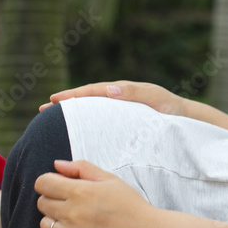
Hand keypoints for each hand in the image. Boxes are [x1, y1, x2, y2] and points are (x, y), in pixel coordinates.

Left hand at [34, 160, 161, 227]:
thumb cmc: (130, 204)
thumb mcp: (109, 179)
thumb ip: (81, 168)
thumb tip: (57, 165)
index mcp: (79, 192)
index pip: (42, 183)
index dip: (49, 182)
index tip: (60, 185)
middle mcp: (72, 214)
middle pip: (41, 203)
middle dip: (53, 199)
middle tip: (72, 202)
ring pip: (45, 224)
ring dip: (56, 219)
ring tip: (76, 219)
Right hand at [40, 80, 185, 115]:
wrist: (185, 120)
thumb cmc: (170, 108)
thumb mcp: (155, 98)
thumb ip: (134, 93)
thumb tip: (109, 90)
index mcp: (122, 91)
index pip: (92, 91)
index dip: (72, 96)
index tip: (53, 100)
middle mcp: (117, 100)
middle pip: (86, 100)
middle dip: (65, 104)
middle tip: (42, 110)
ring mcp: (119, 113)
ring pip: (91, 112)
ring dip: (73, 116)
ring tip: (51, 123)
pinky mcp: (123, 124)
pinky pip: (101, 123)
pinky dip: (87, 126)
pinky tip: (77, 136)